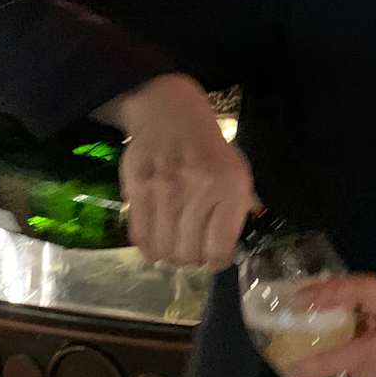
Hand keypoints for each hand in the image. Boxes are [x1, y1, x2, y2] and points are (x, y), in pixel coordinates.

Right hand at [117, 73, 256, 268]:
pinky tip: (155, 245)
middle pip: (189, 253)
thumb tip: (225, 253)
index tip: (213, 259)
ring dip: (169, 256)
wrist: (171, 115)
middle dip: (192, 260)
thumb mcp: (237, 174)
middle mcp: (199, 189)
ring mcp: (165, 189)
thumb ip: (236, 212)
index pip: (219, 249)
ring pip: (164, 249)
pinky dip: (148, 248)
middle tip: (191, 252)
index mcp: (230, 188)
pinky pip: (140, 235)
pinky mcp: (138, 187)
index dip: (216, 261)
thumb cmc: (208, 150)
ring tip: (173, 247)